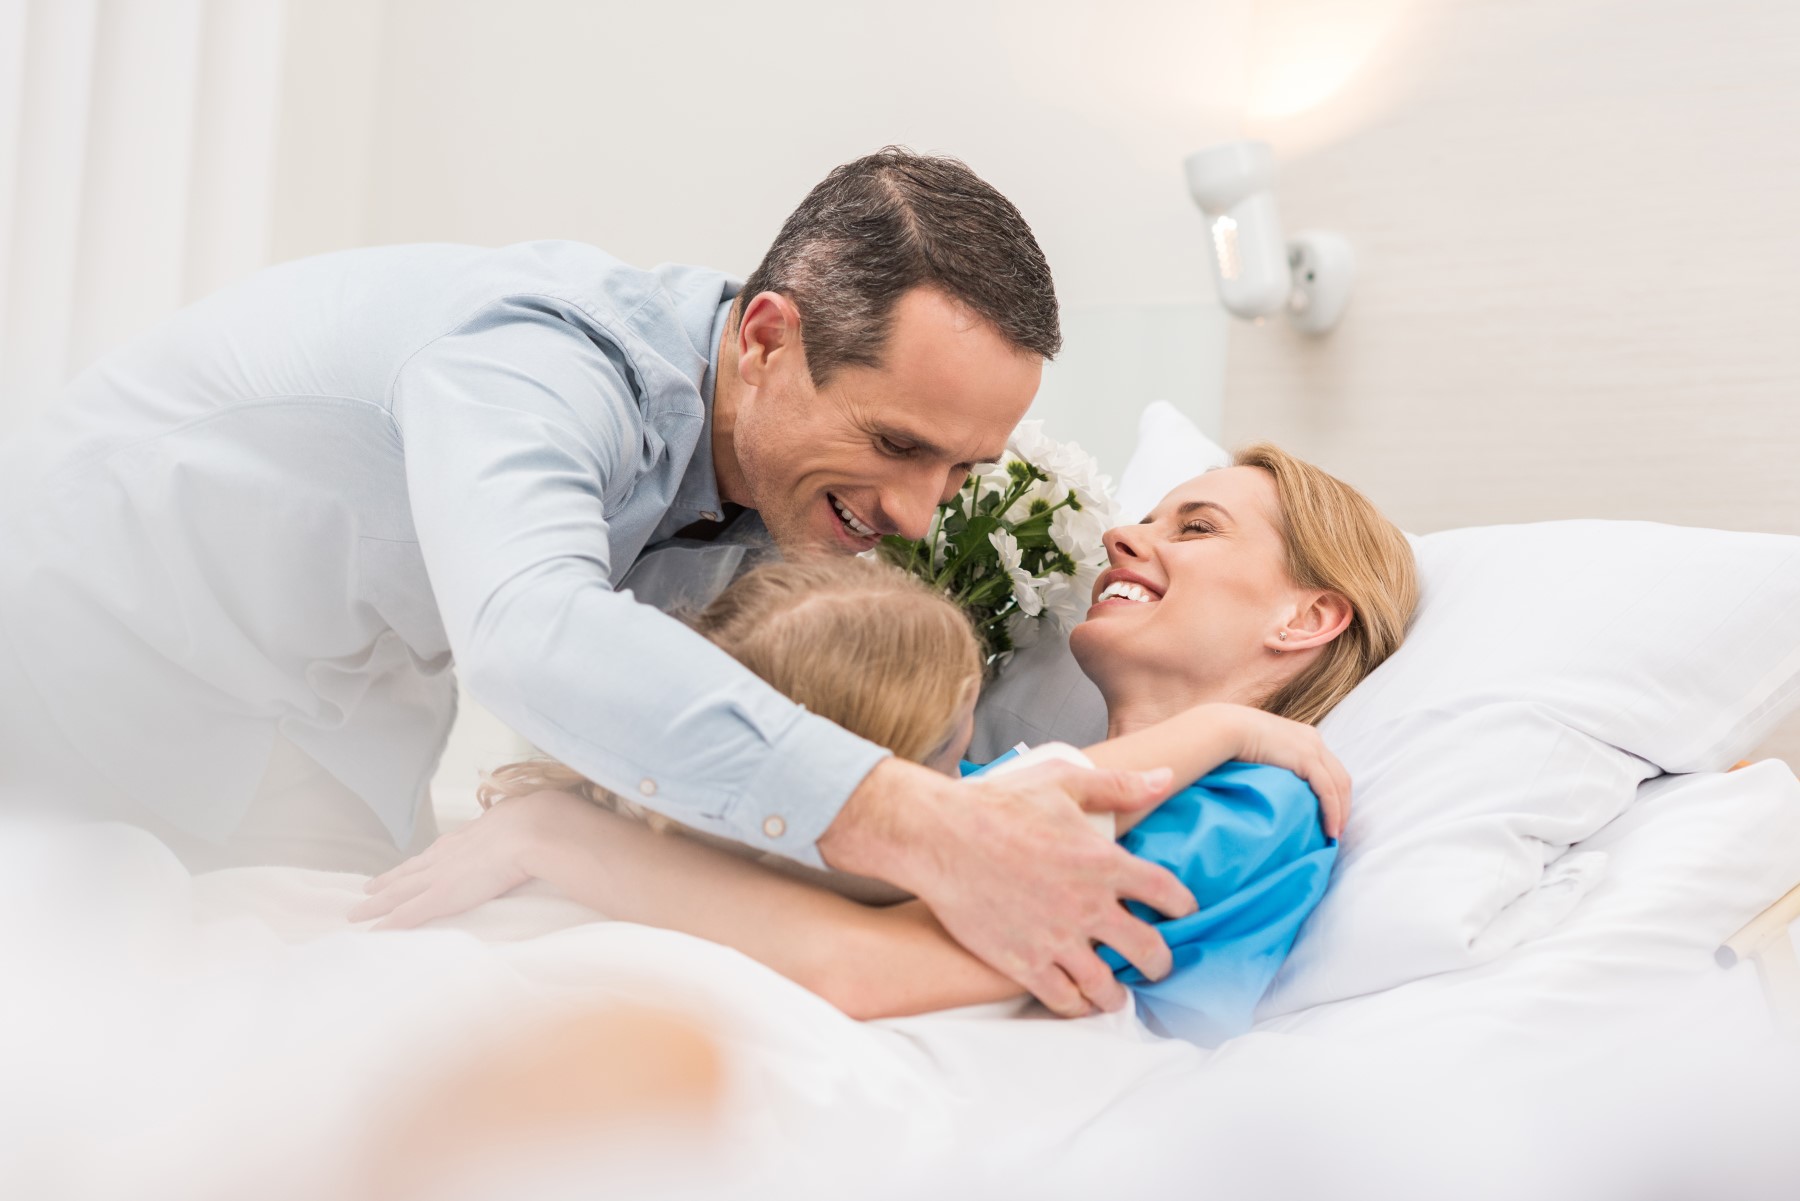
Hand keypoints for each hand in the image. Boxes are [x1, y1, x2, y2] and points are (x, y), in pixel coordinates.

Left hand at [349, 791, 581, 928]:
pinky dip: (388, 923)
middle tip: (367, 888)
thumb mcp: (530, 822)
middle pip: (411, 870)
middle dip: (389, 880)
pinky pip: (407, 914)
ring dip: (377, 901)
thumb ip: (529, 829)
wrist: (534, 830)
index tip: (407, 866)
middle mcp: (449, 855)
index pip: (437, 853)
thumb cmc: (540, 825)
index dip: (420, 862)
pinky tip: (372, 931)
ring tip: (359, 908)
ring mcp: (443, 875)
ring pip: (399, 891)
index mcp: (471, 838)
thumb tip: (550, 829)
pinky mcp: (441, 896)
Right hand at [817, 757, 1197, 1019]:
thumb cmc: (999, 804)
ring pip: (1106, 987)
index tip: (1182, 913)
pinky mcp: (1023, 962)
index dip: (1183, 907)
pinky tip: (1079, 1001)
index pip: (1166, 893)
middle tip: (1158, 965)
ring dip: (1118, 994)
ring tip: (1116, 993)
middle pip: (1148, 950)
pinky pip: (1063, 1000)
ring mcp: (1056, 940)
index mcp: (1104, 862)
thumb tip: (1164, 776)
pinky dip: (1077, 1006)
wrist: (940, 837)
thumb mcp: (1063, 781)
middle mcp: (1088, 907)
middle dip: (1160, 963)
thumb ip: (1118, 785)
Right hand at [1217, 705, 1352, 837]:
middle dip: (1343, 806)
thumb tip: (1269, 782)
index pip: (1331, 768)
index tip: (1331, 815)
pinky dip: (1333, 812)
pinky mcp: (1307, 759)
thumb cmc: (1233, 739)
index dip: (1335, 793)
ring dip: (1341, 813)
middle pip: (1341, 778)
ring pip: (1339, 786)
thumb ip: (1272, 761)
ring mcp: (1313, 748)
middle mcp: (1314, 740)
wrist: (1227, 728)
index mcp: (1304, 737)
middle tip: (1337, 830)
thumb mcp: (1260, 749)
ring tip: (1334, 835)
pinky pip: (1328, 791)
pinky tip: (1330, 830)